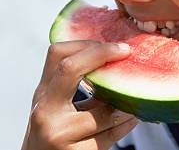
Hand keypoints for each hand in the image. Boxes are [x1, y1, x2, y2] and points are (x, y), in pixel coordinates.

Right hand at [21, 41, 137, 149]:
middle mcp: (45, 111)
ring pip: (105, 110)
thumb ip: (75, 86)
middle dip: (102, 54)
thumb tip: (113, 60)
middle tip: (126, 52)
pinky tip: (132, 119)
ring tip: (136, 96)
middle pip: (71, 68)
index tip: (114, 46)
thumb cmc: (55, 135)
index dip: (87, 44)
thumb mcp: (56, 107)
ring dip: (127, 102)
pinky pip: (112, 135)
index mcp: (42, 95)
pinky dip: (126, 125)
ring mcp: (59, 134)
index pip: (57, 54)